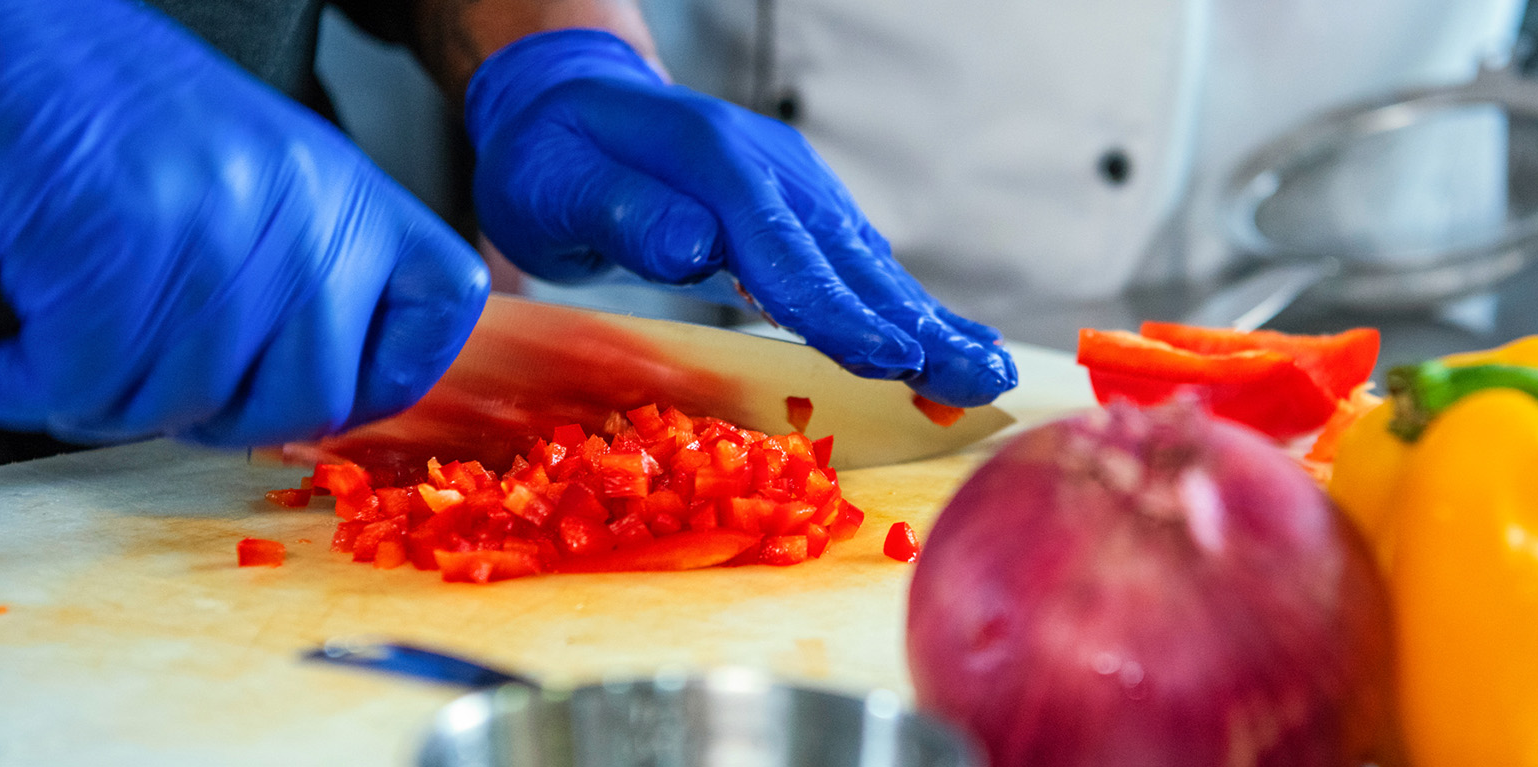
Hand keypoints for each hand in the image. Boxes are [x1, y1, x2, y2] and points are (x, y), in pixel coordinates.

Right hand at [0, 0, 489, 446]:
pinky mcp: (114, 253)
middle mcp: (297, 209)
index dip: (387, 376)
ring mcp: (213, 232)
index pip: (441, 306)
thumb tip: (317, 388)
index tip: (328, 395)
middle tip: (145, 381)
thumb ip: (296, 263)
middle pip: (308, 400)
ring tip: (54, 340)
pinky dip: (14, 383)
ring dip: (99, 397)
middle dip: (216, 418)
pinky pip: (78, 388)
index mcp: (341, 187)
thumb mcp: (245, 173)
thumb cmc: (94, 102)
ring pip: (182, 407)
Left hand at [465, 29, 1016, 406]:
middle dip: (918, 323)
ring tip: (984, 372)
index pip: (782, 246)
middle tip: (978, 378)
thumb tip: (693, 246)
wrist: (568, 105)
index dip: (837, 307)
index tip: (889, 357)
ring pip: (868, 262)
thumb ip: (624, 212)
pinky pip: (857, 264)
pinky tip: (940, 346)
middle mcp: (770, 170)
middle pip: (851, 256)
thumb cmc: (554, 158)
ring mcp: (793, 188)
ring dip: (929, 320)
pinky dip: (903, 308)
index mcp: (711, 161)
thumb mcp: (556, 185)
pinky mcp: (800, 210)